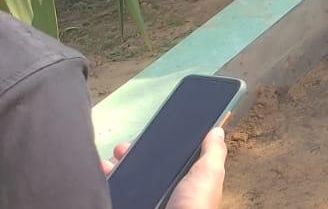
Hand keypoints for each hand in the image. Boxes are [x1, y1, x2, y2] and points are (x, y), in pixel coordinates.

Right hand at [102, 128, 227, 208]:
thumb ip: (213, 153)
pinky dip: (109, 182)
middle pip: (146, 166)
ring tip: (109, 162)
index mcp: (188, 180)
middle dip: (132, 154)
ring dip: (117, 166)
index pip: (172, 158)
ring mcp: (149, 199)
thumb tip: (217, 131)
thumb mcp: (209, 174)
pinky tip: (104, 173)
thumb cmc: (194, 206)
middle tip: (122, 149)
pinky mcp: (133, 204)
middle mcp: (168, 189)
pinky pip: (118, 191)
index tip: (148, 135)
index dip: (160, 146)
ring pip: (129, 178)